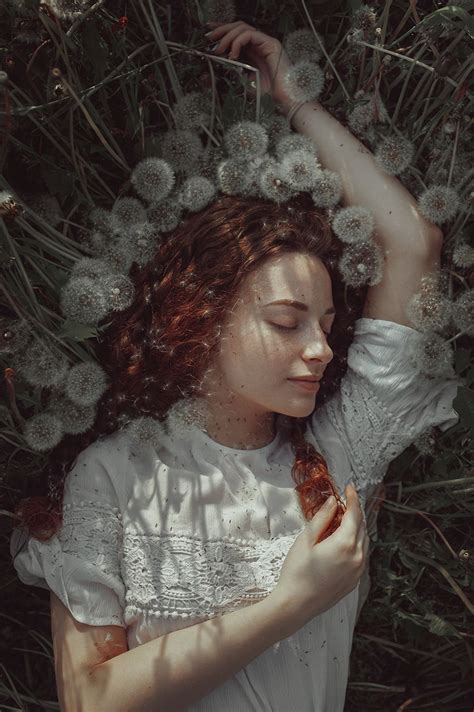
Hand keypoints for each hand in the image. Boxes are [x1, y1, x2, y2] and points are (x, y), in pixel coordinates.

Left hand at [205, 20, 293, 107]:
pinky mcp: (271, 44)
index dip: (222, 31)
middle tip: (208, 37)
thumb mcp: (242, 84)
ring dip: (227, 36)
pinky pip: (250, 35)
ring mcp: (266, 43)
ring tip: (218, 49)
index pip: (236, 34)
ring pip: (243, 28)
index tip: (208, 34)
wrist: (284, 102)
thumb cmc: (267, 97)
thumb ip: (231, 75)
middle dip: (222, 30)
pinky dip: (238, 42)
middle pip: (238, 26)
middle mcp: (260, 45)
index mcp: (254, 52)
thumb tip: (211, 70)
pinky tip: (232, 54)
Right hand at [269, 482, 368, 634]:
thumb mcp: (306, 539)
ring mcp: (358, 571)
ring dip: (356, 528)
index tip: (349, 487)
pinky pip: (360, 556)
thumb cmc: (297, 572)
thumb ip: (322, 518)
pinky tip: (341, 542)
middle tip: (342, 502)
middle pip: (361, 526)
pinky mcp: (355, 581)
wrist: (296, 605)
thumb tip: (333, 502)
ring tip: (340, 521)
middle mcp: (357, 556)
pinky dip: (355, 543)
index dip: (352, 498)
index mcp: (345, 543)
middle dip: (354, 512)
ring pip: (363, 541)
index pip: (354, 513)